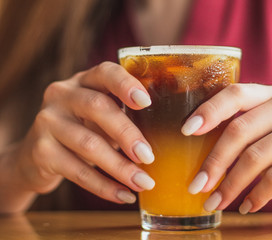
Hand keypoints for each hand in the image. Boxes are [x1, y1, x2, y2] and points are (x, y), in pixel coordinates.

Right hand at [16, 62, 154, 203]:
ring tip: (144, 183)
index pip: (105, 73)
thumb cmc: (82, 130)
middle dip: (128, 134)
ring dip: (120, 167)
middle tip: (149, 157)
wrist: (37, 155)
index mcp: (83, 81)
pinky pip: (78, 171)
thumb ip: (122, 116)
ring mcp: (47, 121)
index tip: (146, 102)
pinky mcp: (40, 151)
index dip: (125, 85)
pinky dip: (105, 187)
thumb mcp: (99, 116)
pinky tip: (125, 195)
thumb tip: (162, 137)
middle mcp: (61, 95)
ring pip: (89, 144)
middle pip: (98, 108)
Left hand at [184, 83, 271, 215]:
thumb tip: (194, 157)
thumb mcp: (263, 140)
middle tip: (196, 186)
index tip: (185, 131)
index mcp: (271, 95)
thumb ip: (239, 137)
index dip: (208, 111)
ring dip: (230, 185)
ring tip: (215, 202)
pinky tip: (246, 206)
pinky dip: (256, 195)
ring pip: (255, 157)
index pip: (235, 94)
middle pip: (239, 130)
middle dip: (214, 162)